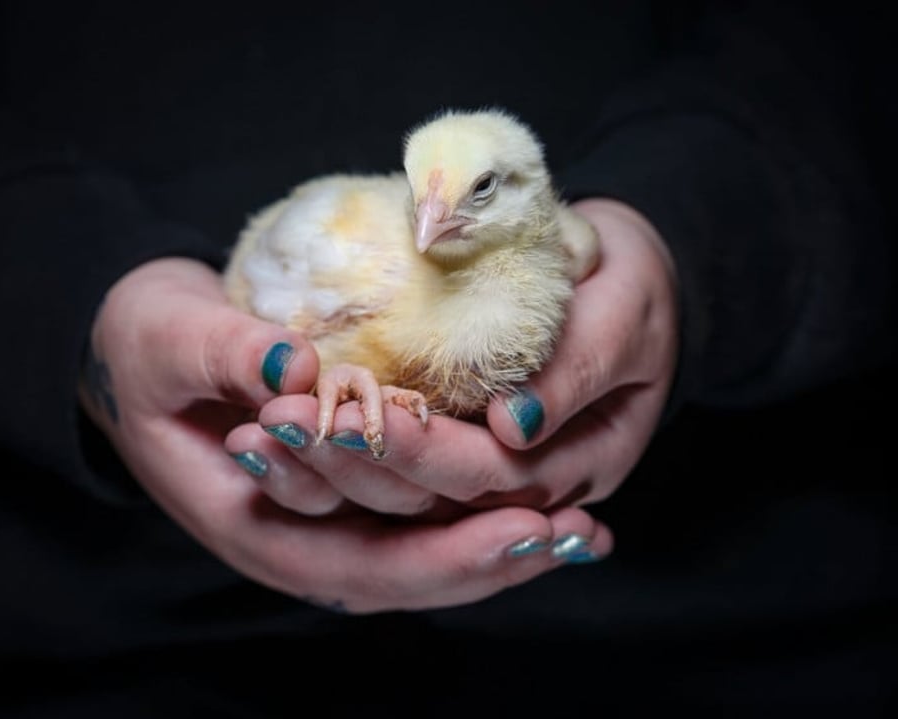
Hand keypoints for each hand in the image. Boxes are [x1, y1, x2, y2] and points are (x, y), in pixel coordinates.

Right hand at [81, 257, 607, 612]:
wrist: (136, 345)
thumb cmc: (145, 345)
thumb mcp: (167, 337)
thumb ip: (225, 354)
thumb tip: (297, 367)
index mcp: (252, 526)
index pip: (365, 562)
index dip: (448, 555)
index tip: (526, 526)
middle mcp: (299, 539)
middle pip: (415, 575)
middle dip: (501, 559)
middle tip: (585, 536)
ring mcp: (328, 519)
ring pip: (428, 553)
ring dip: (507, 544)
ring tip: (588, 532)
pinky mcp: (351, 488)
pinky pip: (425, 515)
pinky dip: (483, 511)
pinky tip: (546, 498)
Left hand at [231, 198, 677, 515]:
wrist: (619, 280)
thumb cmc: (633, 285)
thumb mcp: (625, 312)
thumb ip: (577, 368)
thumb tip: (514, 428)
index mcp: (583, 465)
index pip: (489, 476)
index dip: (422, 453)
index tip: (360, 413)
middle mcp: (530, 492)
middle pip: (430, 501)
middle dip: (353, 464)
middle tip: (283, 421)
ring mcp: (486, 479)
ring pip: (398, 499)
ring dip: (325, 471)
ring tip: (264, 433)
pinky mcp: (448, 454)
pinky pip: (386, 473)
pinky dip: (328, 457)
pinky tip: (270, 438)